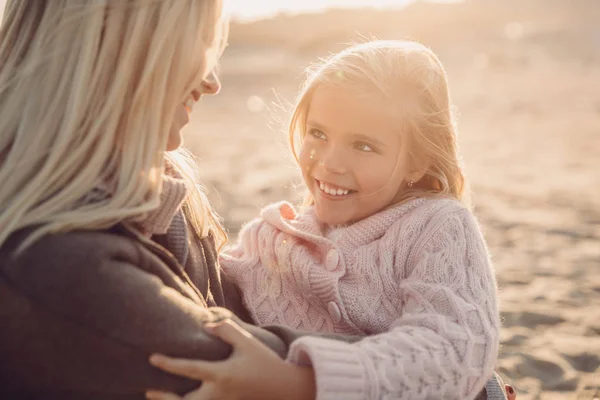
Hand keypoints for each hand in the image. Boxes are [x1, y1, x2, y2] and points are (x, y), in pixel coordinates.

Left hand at [146, 319, 315, 399]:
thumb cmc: (264, 362)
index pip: (190, 370)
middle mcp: (218, 393)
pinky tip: (180, 398)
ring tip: (157, 396)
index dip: (169, 365)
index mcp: (222, 375)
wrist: (282, 387)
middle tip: (149, 390)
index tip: (152, 358)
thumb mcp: (247, 341)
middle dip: (164, 399)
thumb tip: (206, 325)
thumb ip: (226, 330)